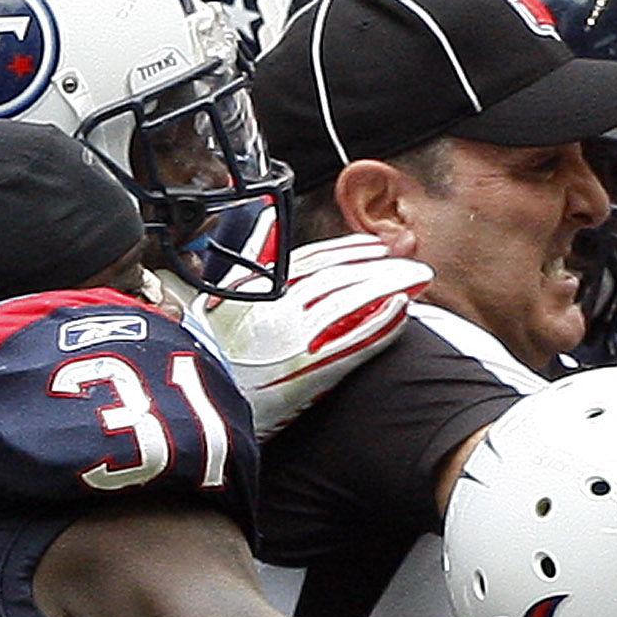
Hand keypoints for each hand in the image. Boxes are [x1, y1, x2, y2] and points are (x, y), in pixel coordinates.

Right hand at [200, 234, 432, 435]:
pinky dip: (379, 328)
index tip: (375, 247)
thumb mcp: (224, 291)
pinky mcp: (308, 374)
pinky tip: (401, 316)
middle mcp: (283, 309)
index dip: (350, 250)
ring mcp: (297, 340)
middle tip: (412, 263)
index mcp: (264, 288)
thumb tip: (268, 218)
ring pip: (352, 304)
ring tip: (416, 281)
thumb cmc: (210, 346)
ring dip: (389, 289)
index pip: (317, 260)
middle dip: (382, 268)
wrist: (200, 398)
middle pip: (343, 279)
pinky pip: (351, 345)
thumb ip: (253, 253)